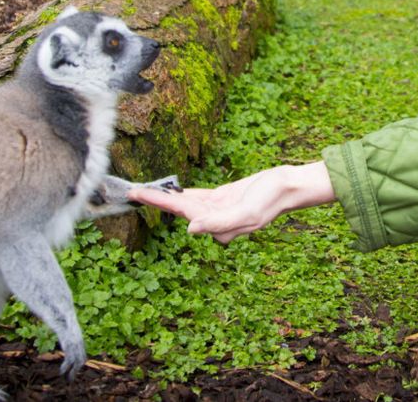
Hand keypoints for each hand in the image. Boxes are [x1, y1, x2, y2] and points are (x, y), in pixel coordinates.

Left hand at [128, 162, 333, 243]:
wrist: (287, 187)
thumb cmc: (270, 200)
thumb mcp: (246, 212)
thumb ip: (218, 222)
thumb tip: (190, 229)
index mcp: (216, 225)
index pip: (181, 212)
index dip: (157, 202)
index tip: (137, 194)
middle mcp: (213, 220)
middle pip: (178, 207)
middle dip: (154, 200)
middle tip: (130, 191)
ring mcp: (217, 209)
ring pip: (185, 202)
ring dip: (164, 197)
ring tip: (142, 191)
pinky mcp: (222, 199)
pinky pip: (197, 196)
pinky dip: (182, 193)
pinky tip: (170, 192)